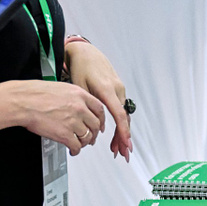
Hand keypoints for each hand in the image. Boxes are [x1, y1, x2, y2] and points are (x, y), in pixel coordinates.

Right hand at [2, 79, 106, 153]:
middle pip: (95, 124)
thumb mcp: (61, 88)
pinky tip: (72, 150)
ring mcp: (73, 121)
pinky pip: (76, 146)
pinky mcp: (65, 134)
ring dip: (84, 142)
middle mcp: (79, 108)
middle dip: (94, 133)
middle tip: (91, 137)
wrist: (23, 101)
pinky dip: (76, 150)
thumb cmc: (35, 94)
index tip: (100, 124)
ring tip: (79, 144)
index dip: (101, 119)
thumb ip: (73, 97)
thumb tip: (78, 105)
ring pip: (87, 136)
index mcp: (80, 95)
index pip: (99, 109)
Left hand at [65, 41, 132, 158]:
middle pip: (124, 118)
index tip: (125, 143)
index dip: (123, 131)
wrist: (86, 52)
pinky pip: (121, 109)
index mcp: (107, 89)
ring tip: (117, 148)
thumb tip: (98, 128)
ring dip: (121, 132)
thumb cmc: (81, 67)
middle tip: (123, 153)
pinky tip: (116, 133)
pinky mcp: (117, 89)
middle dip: (124, 138)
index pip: (119, 114)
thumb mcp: (81, 88)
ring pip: (123, 115)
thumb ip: (90, 108)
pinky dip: (120, 123)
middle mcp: (117, 89)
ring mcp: (119, 89)